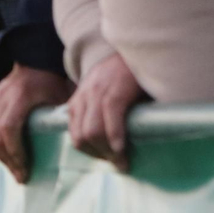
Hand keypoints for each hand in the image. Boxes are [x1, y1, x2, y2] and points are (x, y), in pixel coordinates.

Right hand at [0, 64, 73, 183]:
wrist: (36, 61)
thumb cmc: (52, 81)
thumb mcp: (60, 98)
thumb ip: (59, 120)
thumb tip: (66, 147)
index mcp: (19, 96)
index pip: (8, 129)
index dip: (15, 152)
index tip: (25, 170)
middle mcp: (0, 99)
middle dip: (8, 161)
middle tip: (22, 177)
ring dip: (1, 156)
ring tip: (16, 169)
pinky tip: (8, 155)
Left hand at [67, 52, 145, 172]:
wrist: (139, 49)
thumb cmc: (127, 75)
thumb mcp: (105, 93)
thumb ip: (99, 112)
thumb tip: (107, 141)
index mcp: (79, 99)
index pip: (74, 133)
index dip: (89, 151)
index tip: (106, 159)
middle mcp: (84, 96)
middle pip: (81, 136)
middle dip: (98, 155)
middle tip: (117, 163)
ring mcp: (98, 93)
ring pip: (92, 131)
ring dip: (107, 151)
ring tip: (123, 160)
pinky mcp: (115, 91)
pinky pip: (110, 120)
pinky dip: (115, 137)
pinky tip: (123, 148)